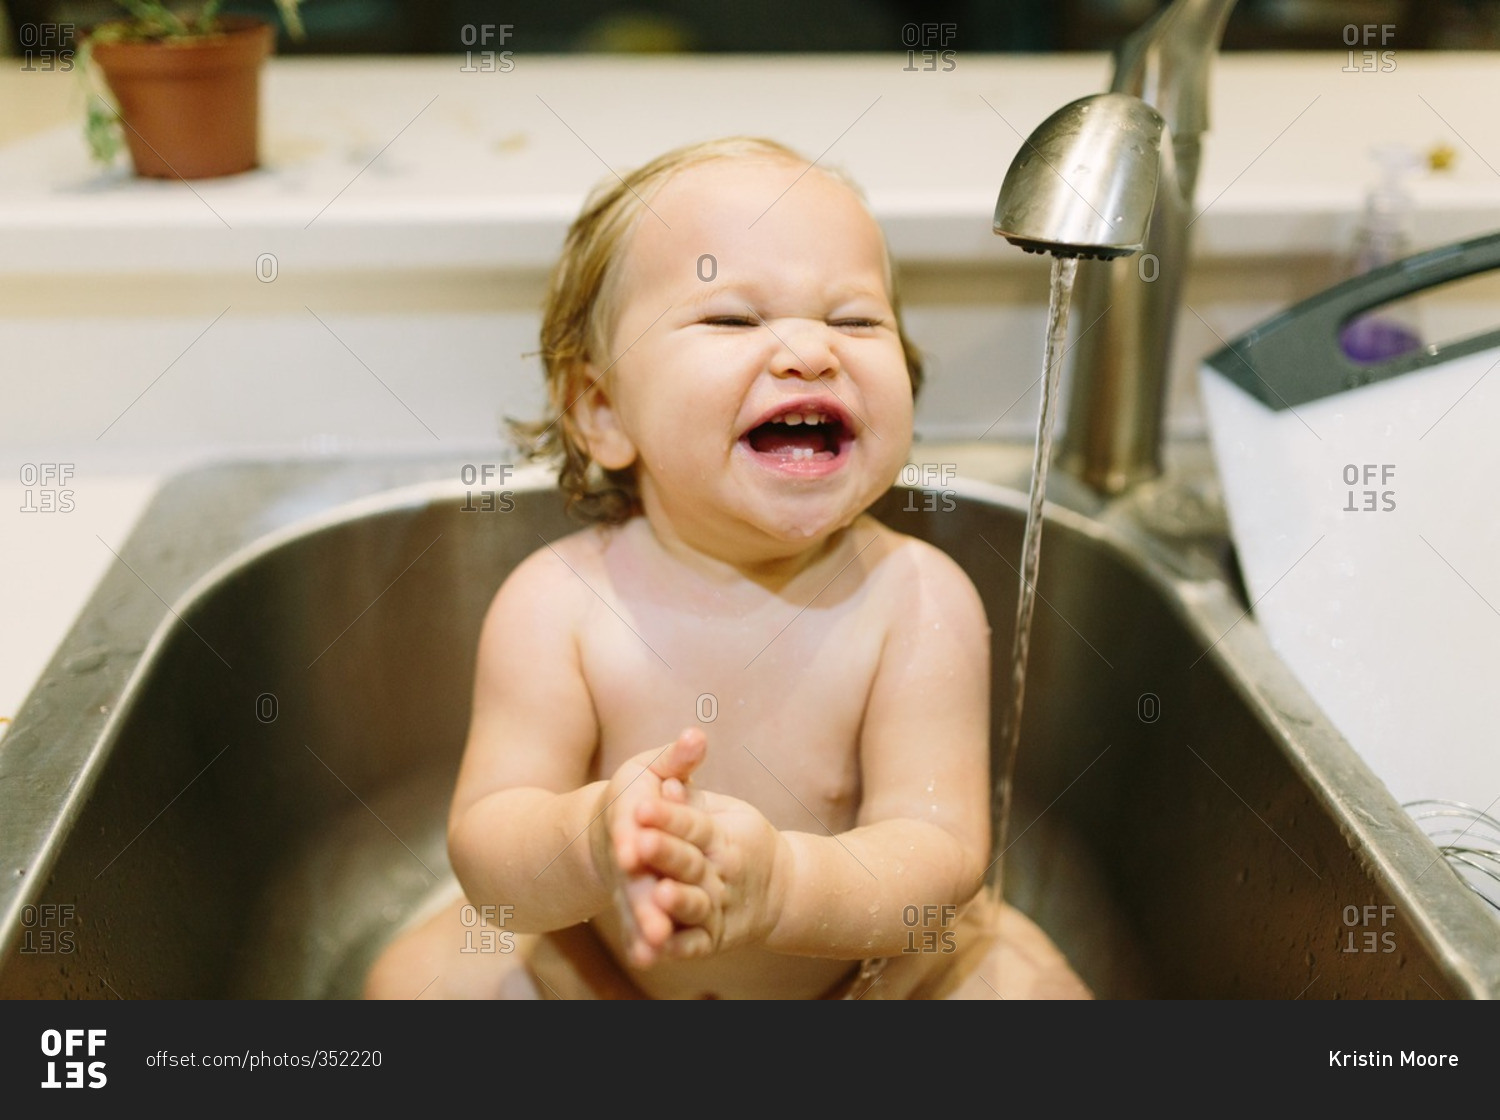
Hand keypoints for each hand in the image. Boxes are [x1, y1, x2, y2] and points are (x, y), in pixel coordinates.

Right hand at [589, 728, 707, 965]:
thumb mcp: (652, 769)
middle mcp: (623, 855)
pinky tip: (651, 958)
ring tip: (655, 944)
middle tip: (654, 916)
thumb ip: (677, 758)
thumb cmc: (637, 792)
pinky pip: (637, 927)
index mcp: (626, 817)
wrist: (604, 828)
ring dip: (643, 925)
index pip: (627, 829)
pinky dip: (642, 942)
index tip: (635, 849)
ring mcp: (627, 884)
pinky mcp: (634, 904)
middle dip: (642, 896)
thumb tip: (698, 735)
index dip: (631, 838)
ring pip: (635, 907)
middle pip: (632, 877)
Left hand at [629, 763, 788, 964]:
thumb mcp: (722, 809)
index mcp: (723, 836)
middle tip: (639, 844)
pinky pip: (695, 945)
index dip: (668, 816)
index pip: (693, 823)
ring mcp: (720, 907)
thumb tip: (680, 758)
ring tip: (658, 894)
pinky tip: (656, 948)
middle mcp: (723, 872)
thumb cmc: (739, 841)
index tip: (641, 805)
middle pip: (691, 862)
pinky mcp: (715, 939)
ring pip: (696, 905)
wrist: (781, 890)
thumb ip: (691, 791)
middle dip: (666, 853)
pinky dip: (678, 948)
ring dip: (678, 901)